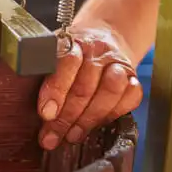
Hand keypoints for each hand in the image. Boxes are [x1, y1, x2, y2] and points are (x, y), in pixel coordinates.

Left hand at [37, 23, 143, 149]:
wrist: (106, 34)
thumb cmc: (71, 53)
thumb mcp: (52, 55)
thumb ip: (43, 76)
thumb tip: (37, 113)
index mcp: (73, 42)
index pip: (66, 63)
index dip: (55, 91)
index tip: (46, 114)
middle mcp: (97, 52)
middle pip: (85, 86)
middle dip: (66, 117)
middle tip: (52, 137)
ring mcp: (118, 64)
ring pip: (110, 91)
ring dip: (90, 118)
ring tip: (73, 135)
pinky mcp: (134, 77)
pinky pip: (132, 96)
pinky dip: (115, 112)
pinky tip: (97, 124)